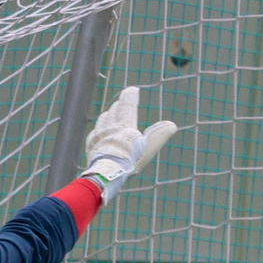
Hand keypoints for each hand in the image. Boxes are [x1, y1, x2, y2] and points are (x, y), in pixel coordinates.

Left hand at [83, 85, 177, 199]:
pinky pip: (94, 132)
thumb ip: (159, 135)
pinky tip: (99, 131)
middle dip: (120, 105)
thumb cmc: (129, 161)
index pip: (127, 105)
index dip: (130, 96)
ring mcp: (98, 136)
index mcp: (124, 125)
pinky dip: (99, 128)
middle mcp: (109, 127)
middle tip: (123, 102)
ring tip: (111, 113)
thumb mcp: (148, 147)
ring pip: (103, 119)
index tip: (132, 89)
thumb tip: (171, 125)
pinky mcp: (91, 146)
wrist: (106, 174)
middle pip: (114, 111)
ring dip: (108, 115)